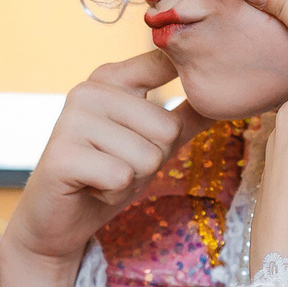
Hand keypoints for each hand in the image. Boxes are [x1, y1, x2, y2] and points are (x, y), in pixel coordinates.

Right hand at [2, 50, 209, 269]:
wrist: (57, 222)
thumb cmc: (106, 177)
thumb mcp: (152, 144)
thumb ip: (185, 118)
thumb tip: (230, 97)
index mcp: (111, 78)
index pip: (164, 64)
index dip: (184, 77)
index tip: (187, 67)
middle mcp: (88, 90)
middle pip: (166, 129)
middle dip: (151, 161)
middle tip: (117, 165)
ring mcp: (71, 119)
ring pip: (146, 156)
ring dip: (132, 180)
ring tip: (103, 177)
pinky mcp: (62, 155)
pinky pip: (122, 177)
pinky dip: (113, 195)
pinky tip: (91, 189)